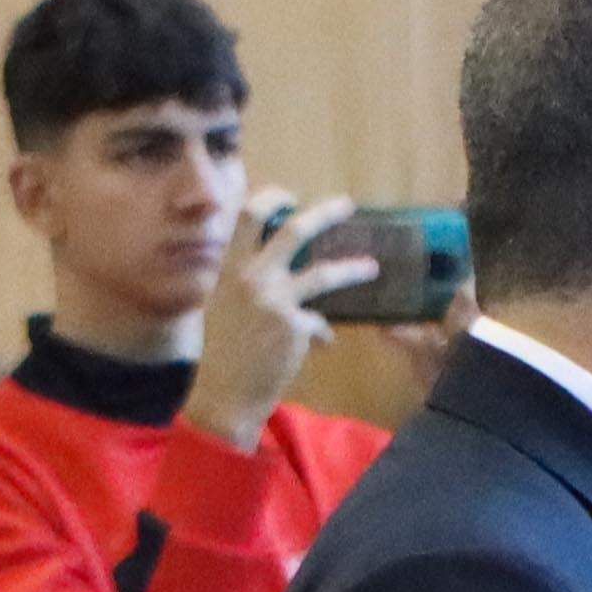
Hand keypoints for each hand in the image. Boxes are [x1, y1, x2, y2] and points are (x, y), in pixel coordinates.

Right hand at [190, 195, 382, 451]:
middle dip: (324, 213)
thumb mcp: (220, 306)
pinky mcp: (294, 327)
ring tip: (371, 268)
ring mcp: (275, 300)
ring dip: (352, 268)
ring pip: (323, 274)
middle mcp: (252, 276)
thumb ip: (242, 283)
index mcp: (229, 267)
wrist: (224, 394)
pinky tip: (322, 343)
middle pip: (294, 230)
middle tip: (347, 205)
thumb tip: (273, 271)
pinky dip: (322, 333)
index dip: (272, 199)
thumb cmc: (220, 353)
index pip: (249, 216)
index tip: (291, 197)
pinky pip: (319, 323)